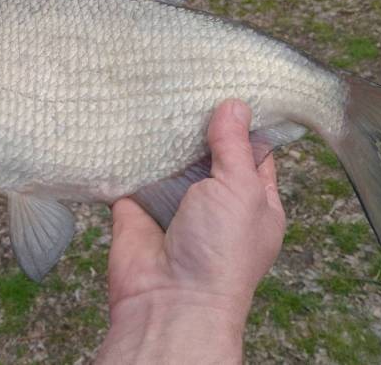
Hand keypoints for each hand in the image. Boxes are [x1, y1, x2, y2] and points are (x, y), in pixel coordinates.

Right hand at [97, 99, 285, 362]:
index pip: (254, 152)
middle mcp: (214, 201)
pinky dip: (129, 151)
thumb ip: (234, 146)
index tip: (233, 84)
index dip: (246, 121)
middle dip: (198, 122)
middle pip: (207, 150)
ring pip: (169, 158)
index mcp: (254, 201)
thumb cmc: (220, 252)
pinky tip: (126, 118)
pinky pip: (133, 170)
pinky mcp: (136, 204)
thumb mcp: (241, 190)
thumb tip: (234, 105)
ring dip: (163, 134)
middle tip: (190, 80)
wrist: (168, 300)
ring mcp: (174, 202)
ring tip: (158, 89)